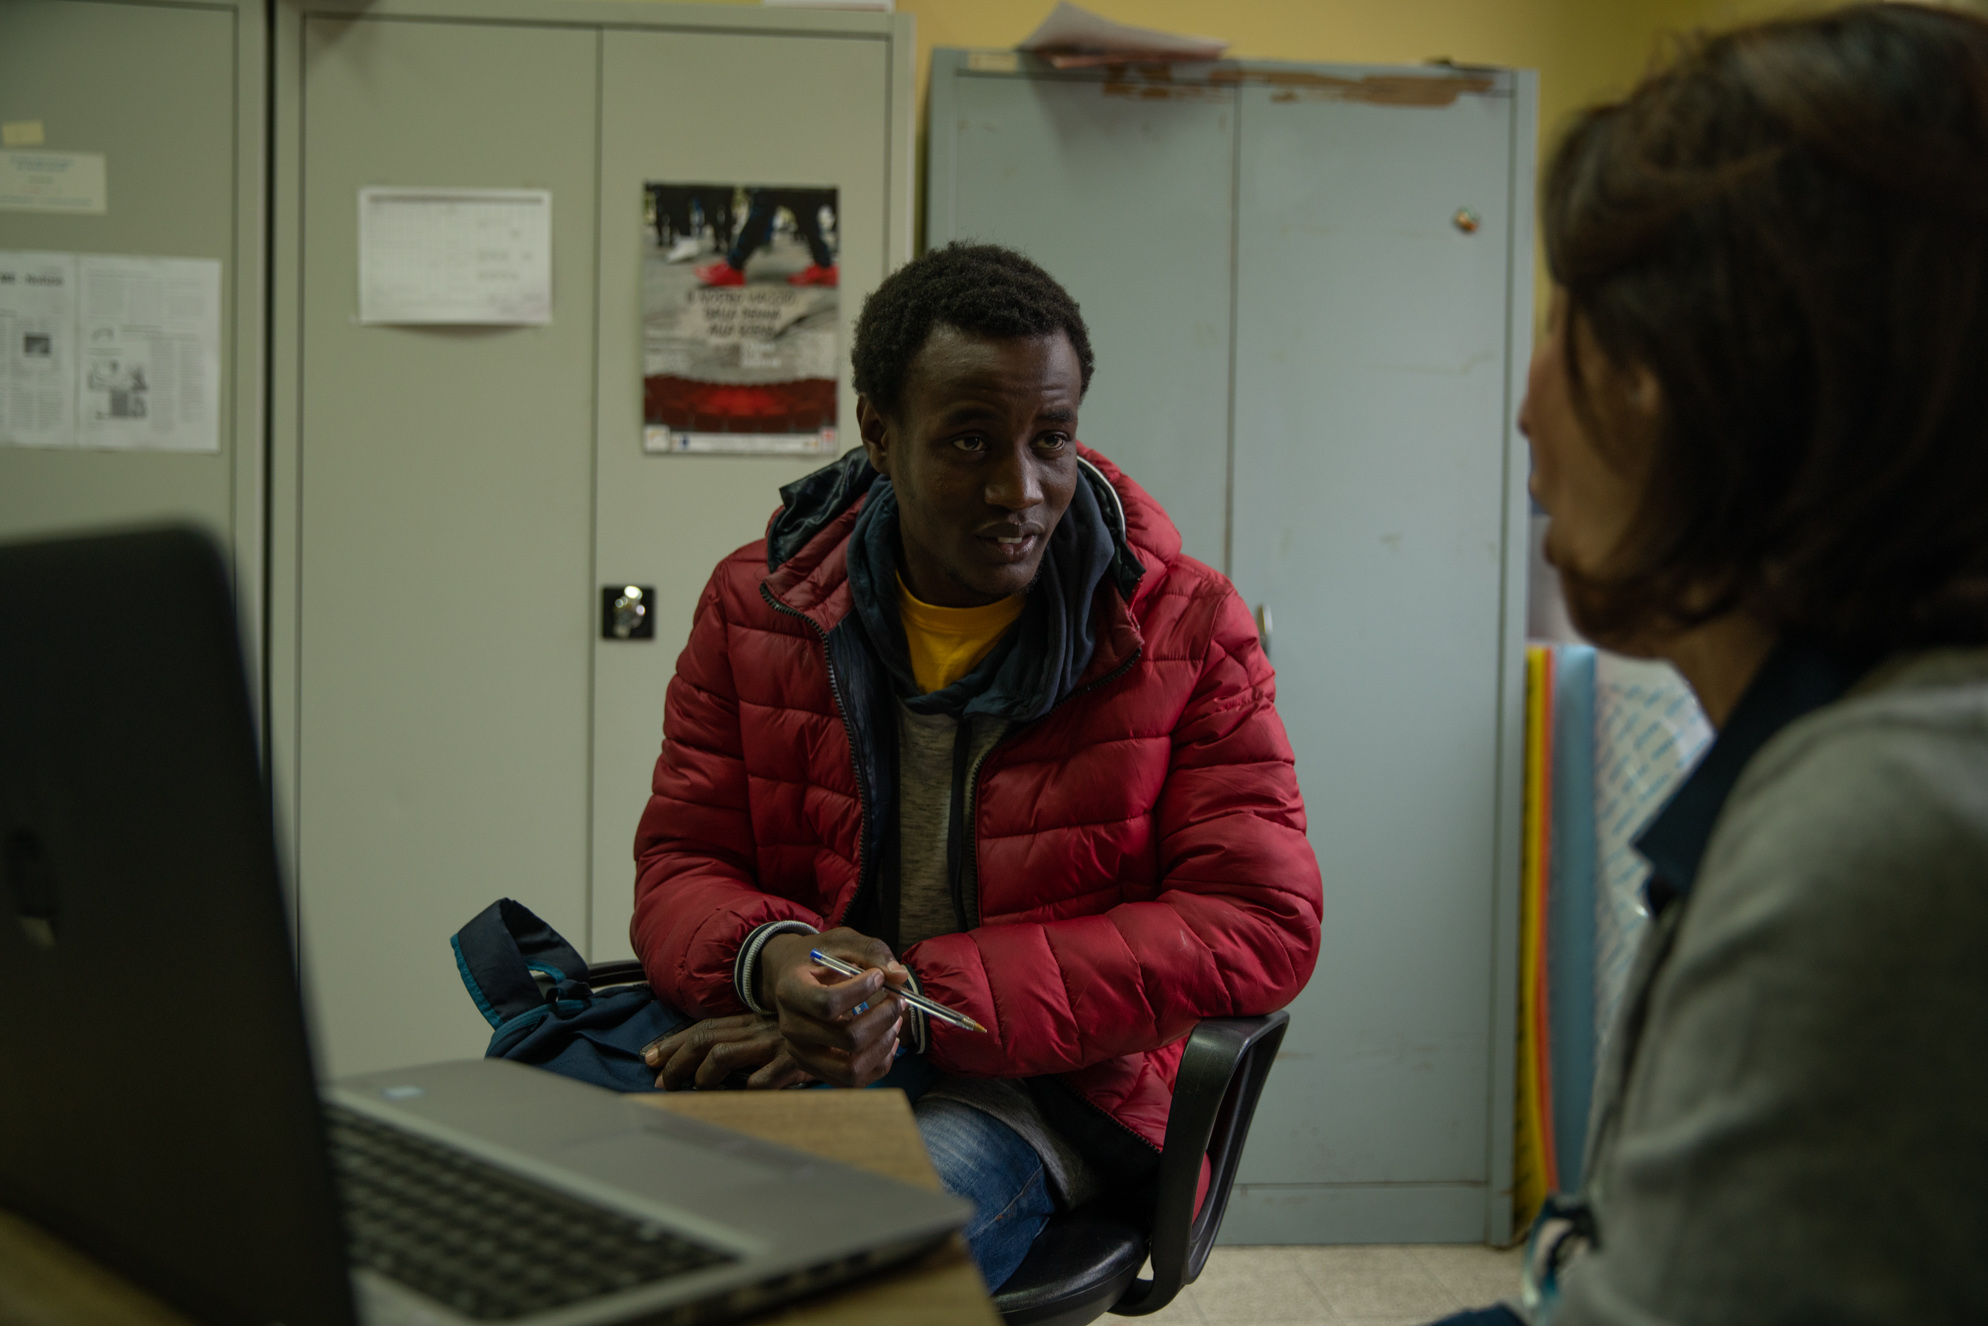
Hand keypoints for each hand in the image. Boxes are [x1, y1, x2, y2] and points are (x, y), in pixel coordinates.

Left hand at [641, 1013, 814, 1090]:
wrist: (852, 1027)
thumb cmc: (810, 1038)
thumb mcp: (776, 1035)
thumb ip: (749, 1044)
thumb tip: (709, 1063)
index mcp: (752, 1022)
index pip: (704, 1028)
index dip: (673, 1043)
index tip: (649, 1057)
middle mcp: (759, 1030)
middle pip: (706, 1039)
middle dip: (675, 1059)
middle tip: (659, 1080)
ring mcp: (774, 1045)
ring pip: (723, 1056)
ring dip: (701, 1076)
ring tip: (692, 1090)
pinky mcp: (792, 1064)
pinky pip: (760, 1081)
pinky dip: (744, 1091)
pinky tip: (736, 1100)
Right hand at [758, 928, 910, 1087]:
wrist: (793, 978)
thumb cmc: (820, 959)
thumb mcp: (841, 942)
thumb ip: (870, 952)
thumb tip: (899, 976)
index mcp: (790, 991)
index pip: (827, 1003)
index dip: (860, 991)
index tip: (878, 976)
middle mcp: (791, 1028)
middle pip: (846, 1039)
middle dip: (882, 1018)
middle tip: (898, 998)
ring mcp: (802, 1054)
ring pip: (851, 1070)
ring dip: (883, 1044)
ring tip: (895, 1019)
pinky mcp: (816, 1069)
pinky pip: (856, 1081)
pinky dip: (880, 1061)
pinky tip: (887, 1036)